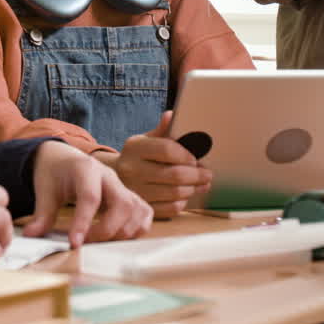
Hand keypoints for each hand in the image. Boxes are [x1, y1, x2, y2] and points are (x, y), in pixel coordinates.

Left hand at [23, 141, 151, 246]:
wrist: (63, 159)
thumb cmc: (55, 174)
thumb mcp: (44, 190)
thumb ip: (41, 214)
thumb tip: (31, 235)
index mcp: (86, 169)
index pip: (90, 197)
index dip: (84, 222)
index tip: (74, 243)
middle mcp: (109, 176)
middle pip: (122, 204)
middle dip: (107, 230)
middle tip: (87, 242)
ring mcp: (122, 186)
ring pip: (138, 210)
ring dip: (123, 232)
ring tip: (100, 241)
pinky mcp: (130, 196)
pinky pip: (144, 213)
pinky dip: (136, 229)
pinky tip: (116, 236)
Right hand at [96, 111, 210, 218]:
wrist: (115, 177)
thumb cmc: (138, 156)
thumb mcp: (146, 140)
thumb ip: (162, 130)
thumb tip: (171, 115)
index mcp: (135, 147)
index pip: (167, 150)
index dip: (186, 155)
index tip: (196, 159)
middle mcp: (132, 169)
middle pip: (175, 175)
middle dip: (197, 175)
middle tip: (207, 174)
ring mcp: (136, 190)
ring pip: (175, 193)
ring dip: (193, 189)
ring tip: (201, 184)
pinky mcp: (142, 206)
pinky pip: (171, 208)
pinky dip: (183, 202)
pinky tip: (186, 195)